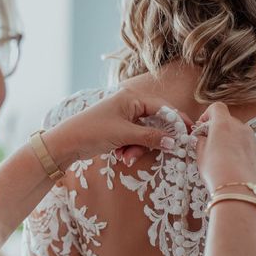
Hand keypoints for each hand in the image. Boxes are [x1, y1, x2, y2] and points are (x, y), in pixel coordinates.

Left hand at [44, 87, 191, 168]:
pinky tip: (120, 156)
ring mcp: (123, 118)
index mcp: (131, 98)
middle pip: (154, 122)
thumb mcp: (125, 135)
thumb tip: (173, 141)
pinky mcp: (118, 130)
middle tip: (162, 151)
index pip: (162, 107)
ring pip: (144, 134)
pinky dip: (130, 149)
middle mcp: (128, 105)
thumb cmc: (93, 132)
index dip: (177, 120)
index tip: (189, 132)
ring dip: (138, 148)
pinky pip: (133, 139)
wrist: (66, 143)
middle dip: (152, 140)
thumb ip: (150, 137)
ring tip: (126, 158)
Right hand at [195, 102, 255, 192]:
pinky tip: (237, 169)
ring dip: (233, 143)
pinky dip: (244, 155)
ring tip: (224, 161)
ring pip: (242, 136)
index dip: (207, 115)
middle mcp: (242, 129)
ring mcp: (255, 142)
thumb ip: (201, 142)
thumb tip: (202, 139)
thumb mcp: (200, 155)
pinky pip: (251, 150)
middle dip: (220, 131)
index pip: (217, 108)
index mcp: (224, 125)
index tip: (202, 127)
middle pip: (230, 122)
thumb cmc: (216, 171)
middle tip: (211, 146)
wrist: (239, 191)